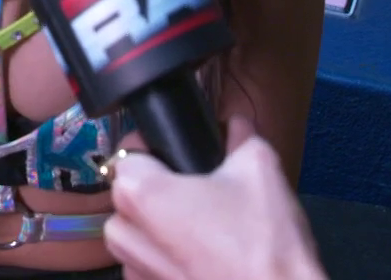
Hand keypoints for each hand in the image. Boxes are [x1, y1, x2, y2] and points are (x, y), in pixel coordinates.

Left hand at [105, 117, 326, 279]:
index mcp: (141, 192)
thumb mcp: (260, 168)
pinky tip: (202, 259)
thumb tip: (236, 125)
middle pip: (128, 196)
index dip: (156, 147)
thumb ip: (240, 137)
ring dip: (157, 228)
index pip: (130, 152)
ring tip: (202, 228)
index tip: (180, 154)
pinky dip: (166, 261)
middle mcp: (126, 234)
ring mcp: (136, 272)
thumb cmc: (263, 241)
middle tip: (198, 192)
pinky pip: (147, 268)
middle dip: (156, 190)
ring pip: (134, 236)